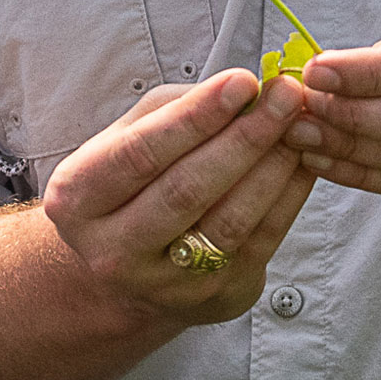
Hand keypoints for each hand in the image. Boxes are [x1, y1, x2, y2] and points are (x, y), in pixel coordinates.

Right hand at [40, 68, 318, 328]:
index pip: (141, 153)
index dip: (196, 117)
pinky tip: (302, 160)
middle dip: (245, 136)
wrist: (126, 272)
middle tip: (285, 96)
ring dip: (274, 165)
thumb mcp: (125, 139)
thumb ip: (175, 110)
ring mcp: (166, 284)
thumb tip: (244, 88)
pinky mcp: (215, 298)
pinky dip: (289, 195)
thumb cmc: (130, 186)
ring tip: (300, 124)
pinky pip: (262, 241)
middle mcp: (114, 251)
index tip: (241, 81)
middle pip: (187, 190)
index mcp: (78, 200)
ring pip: (231, 220)